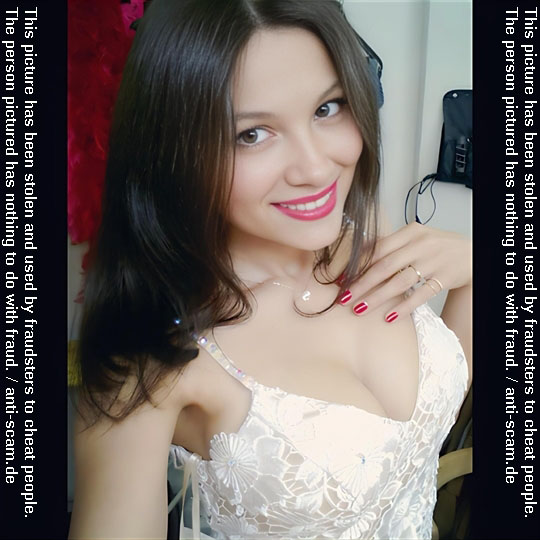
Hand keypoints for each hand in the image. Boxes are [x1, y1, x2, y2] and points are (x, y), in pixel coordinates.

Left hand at [339, 222, 471, 322]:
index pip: (378, 248)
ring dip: (377, 297)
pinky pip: (422, 294)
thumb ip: (390, 245)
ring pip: (400, 281)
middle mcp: (421, 245)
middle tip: (344, 298)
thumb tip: (357, 255)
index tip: (341, 279)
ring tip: (359, 309)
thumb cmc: (436, 246)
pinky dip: (405, 306)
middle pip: (385, 266)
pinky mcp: (445, 278)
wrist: (471, 254)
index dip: (358, 264)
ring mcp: (434, 261)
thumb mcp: (415, 238)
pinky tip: (390, 316)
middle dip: (362, 284)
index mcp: (410, 232)